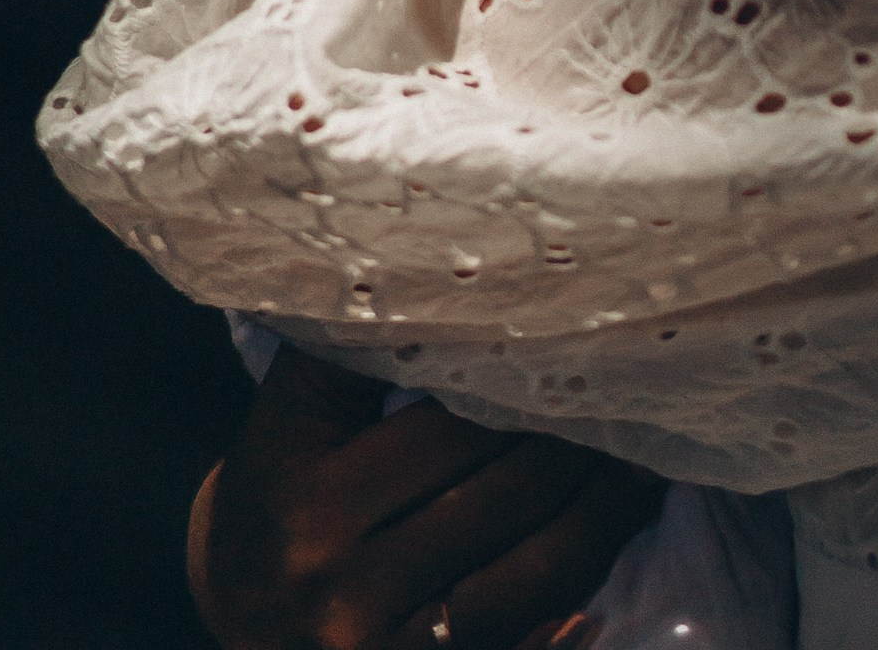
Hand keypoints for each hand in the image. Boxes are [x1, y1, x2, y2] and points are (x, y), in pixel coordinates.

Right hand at [190, 343, 659, 649]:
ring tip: (643, 441)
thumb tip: (463, 265)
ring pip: (528, 544)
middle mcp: (321, 556)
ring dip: (601, 489)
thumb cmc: (281, 492)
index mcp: (292, 470)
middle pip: (488, 466)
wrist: (234, 621)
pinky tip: (623, 511)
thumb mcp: (297, 415)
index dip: (510, 353)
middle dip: (568, 419)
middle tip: (634, 371)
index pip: (427, 398)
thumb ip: (359, 348)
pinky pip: (530, 607)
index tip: (575, 311)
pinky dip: (588, 554)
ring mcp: (369, 629)